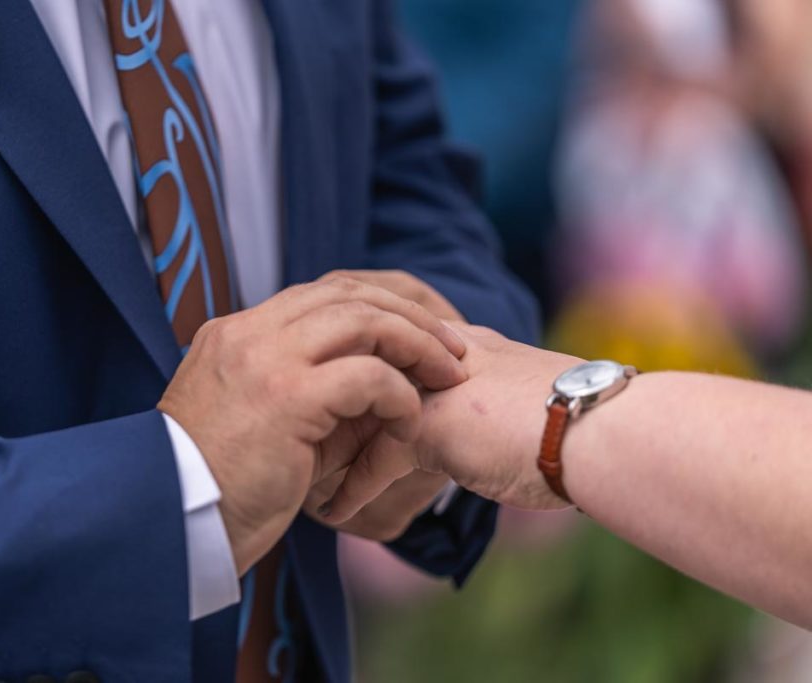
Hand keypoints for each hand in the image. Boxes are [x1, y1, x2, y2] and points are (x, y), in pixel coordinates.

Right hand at [158, 278, 468, 574]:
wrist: (171, 523)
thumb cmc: (219, 487)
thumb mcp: (258, 423)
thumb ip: (306, 392)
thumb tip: (383, 385)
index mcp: (235, 334)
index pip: (320, 293)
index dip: (378, 306)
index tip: (416, 334)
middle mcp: (247, 334)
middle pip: (347, 293)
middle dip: (410, 315)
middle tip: (451, 346)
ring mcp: (264, 360)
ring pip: (362, 318)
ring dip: (417, 343)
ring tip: (449, 374)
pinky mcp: (286, 398)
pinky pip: (367, 375)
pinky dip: (401, 393)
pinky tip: (409, 420)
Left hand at [318, 323, 582, 525]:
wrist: (608, 431)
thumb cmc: (578, 430)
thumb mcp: (520, 409)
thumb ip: (481, 412)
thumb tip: (473, 441)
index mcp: (461, 346)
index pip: (388, 353)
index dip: (354, 384)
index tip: (326, 416)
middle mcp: (442, 355)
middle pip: (361, 372)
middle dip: (326, 409)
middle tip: (297, 442)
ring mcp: (436, 382)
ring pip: (359, 412)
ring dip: (328, 449)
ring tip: (304, 479)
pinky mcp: (435, 419)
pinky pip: (378, 457)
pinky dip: (353, 488)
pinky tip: (336, 512)